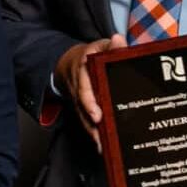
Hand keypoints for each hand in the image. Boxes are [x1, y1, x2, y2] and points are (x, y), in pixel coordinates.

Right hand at [55, 34, 128, 150]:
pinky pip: (86, 120)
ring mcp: (79, 99)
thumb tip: (118, 40)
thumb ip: (110, 45)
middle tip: (100, 136)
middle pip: (83, 109)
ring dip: (92, 132)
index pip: (84, 89)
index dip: (89, 103)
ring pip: (83, 117)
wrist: (68, 62)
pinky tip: (101, 145)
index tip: (97, 115)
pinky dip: (93, 133)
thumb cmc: (89, 56)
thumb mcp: (99, 46)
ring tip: (102, 146)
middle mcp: (79, 87)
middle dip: (91, 124)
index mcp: (83, 71)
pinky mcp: (82, 108)